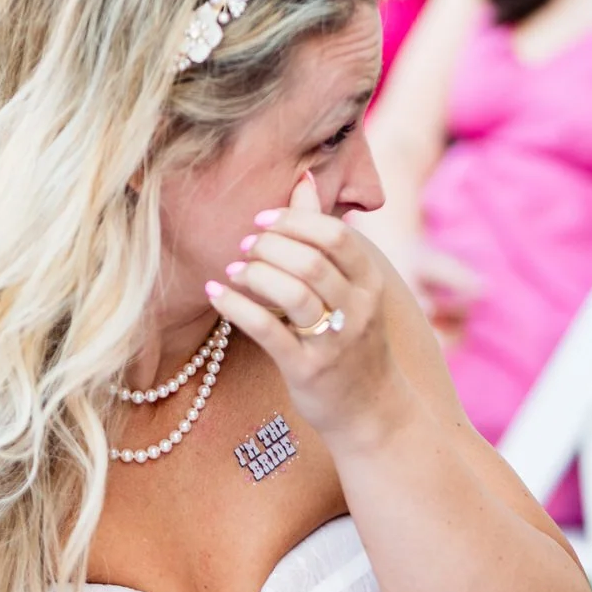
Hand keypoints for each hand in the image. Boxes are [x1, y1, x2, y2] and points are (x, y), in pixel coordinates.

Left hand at [208, 171, 408, 451]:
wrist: (375, 413)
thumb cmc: (354, 341)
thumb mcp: (350, 287)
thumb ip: (324, 236)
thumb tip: (302, 179)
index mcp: (370, 282)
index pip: (335, 235)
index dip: (294, 220)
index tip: (262, 220)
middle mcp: (358, 308)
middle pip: (311, 260)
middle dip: (270, 245)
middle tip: (244, 245)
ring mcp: (335, 341)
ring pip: (293, 291)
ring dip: (255, 273)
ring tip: (233, 268)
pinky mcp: (308, 369)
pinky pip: (268, 330)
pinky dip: (236, 306)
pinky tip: (215, 292)